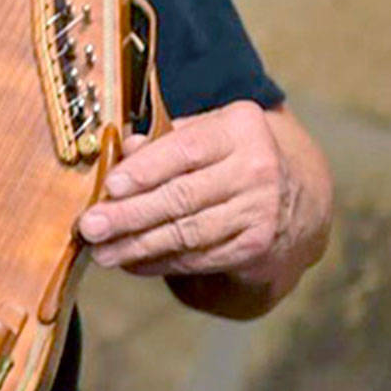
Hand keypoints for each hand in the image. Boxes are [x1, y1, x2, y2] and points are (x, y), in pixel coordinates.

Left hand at [76, 100, 292, 278]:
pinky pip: (200, 257)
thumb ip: (164, 138)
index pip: (185, 151)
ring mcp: (261, 213)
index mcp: (239, 130)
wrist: (299, 188)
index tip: (111, 185)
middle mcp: (256, 171)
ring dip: (139, 245)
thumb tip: (123, 150)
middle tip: (91, 226)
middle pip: (182, 197)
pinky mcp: (258, 248)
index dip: (146, 170)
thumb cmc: (231, 151)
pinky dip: (162, 261)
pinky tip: (133, 261)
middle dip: (130, 215)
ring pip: (189, 234)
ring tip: (103, 251)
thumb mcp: (206, 129)